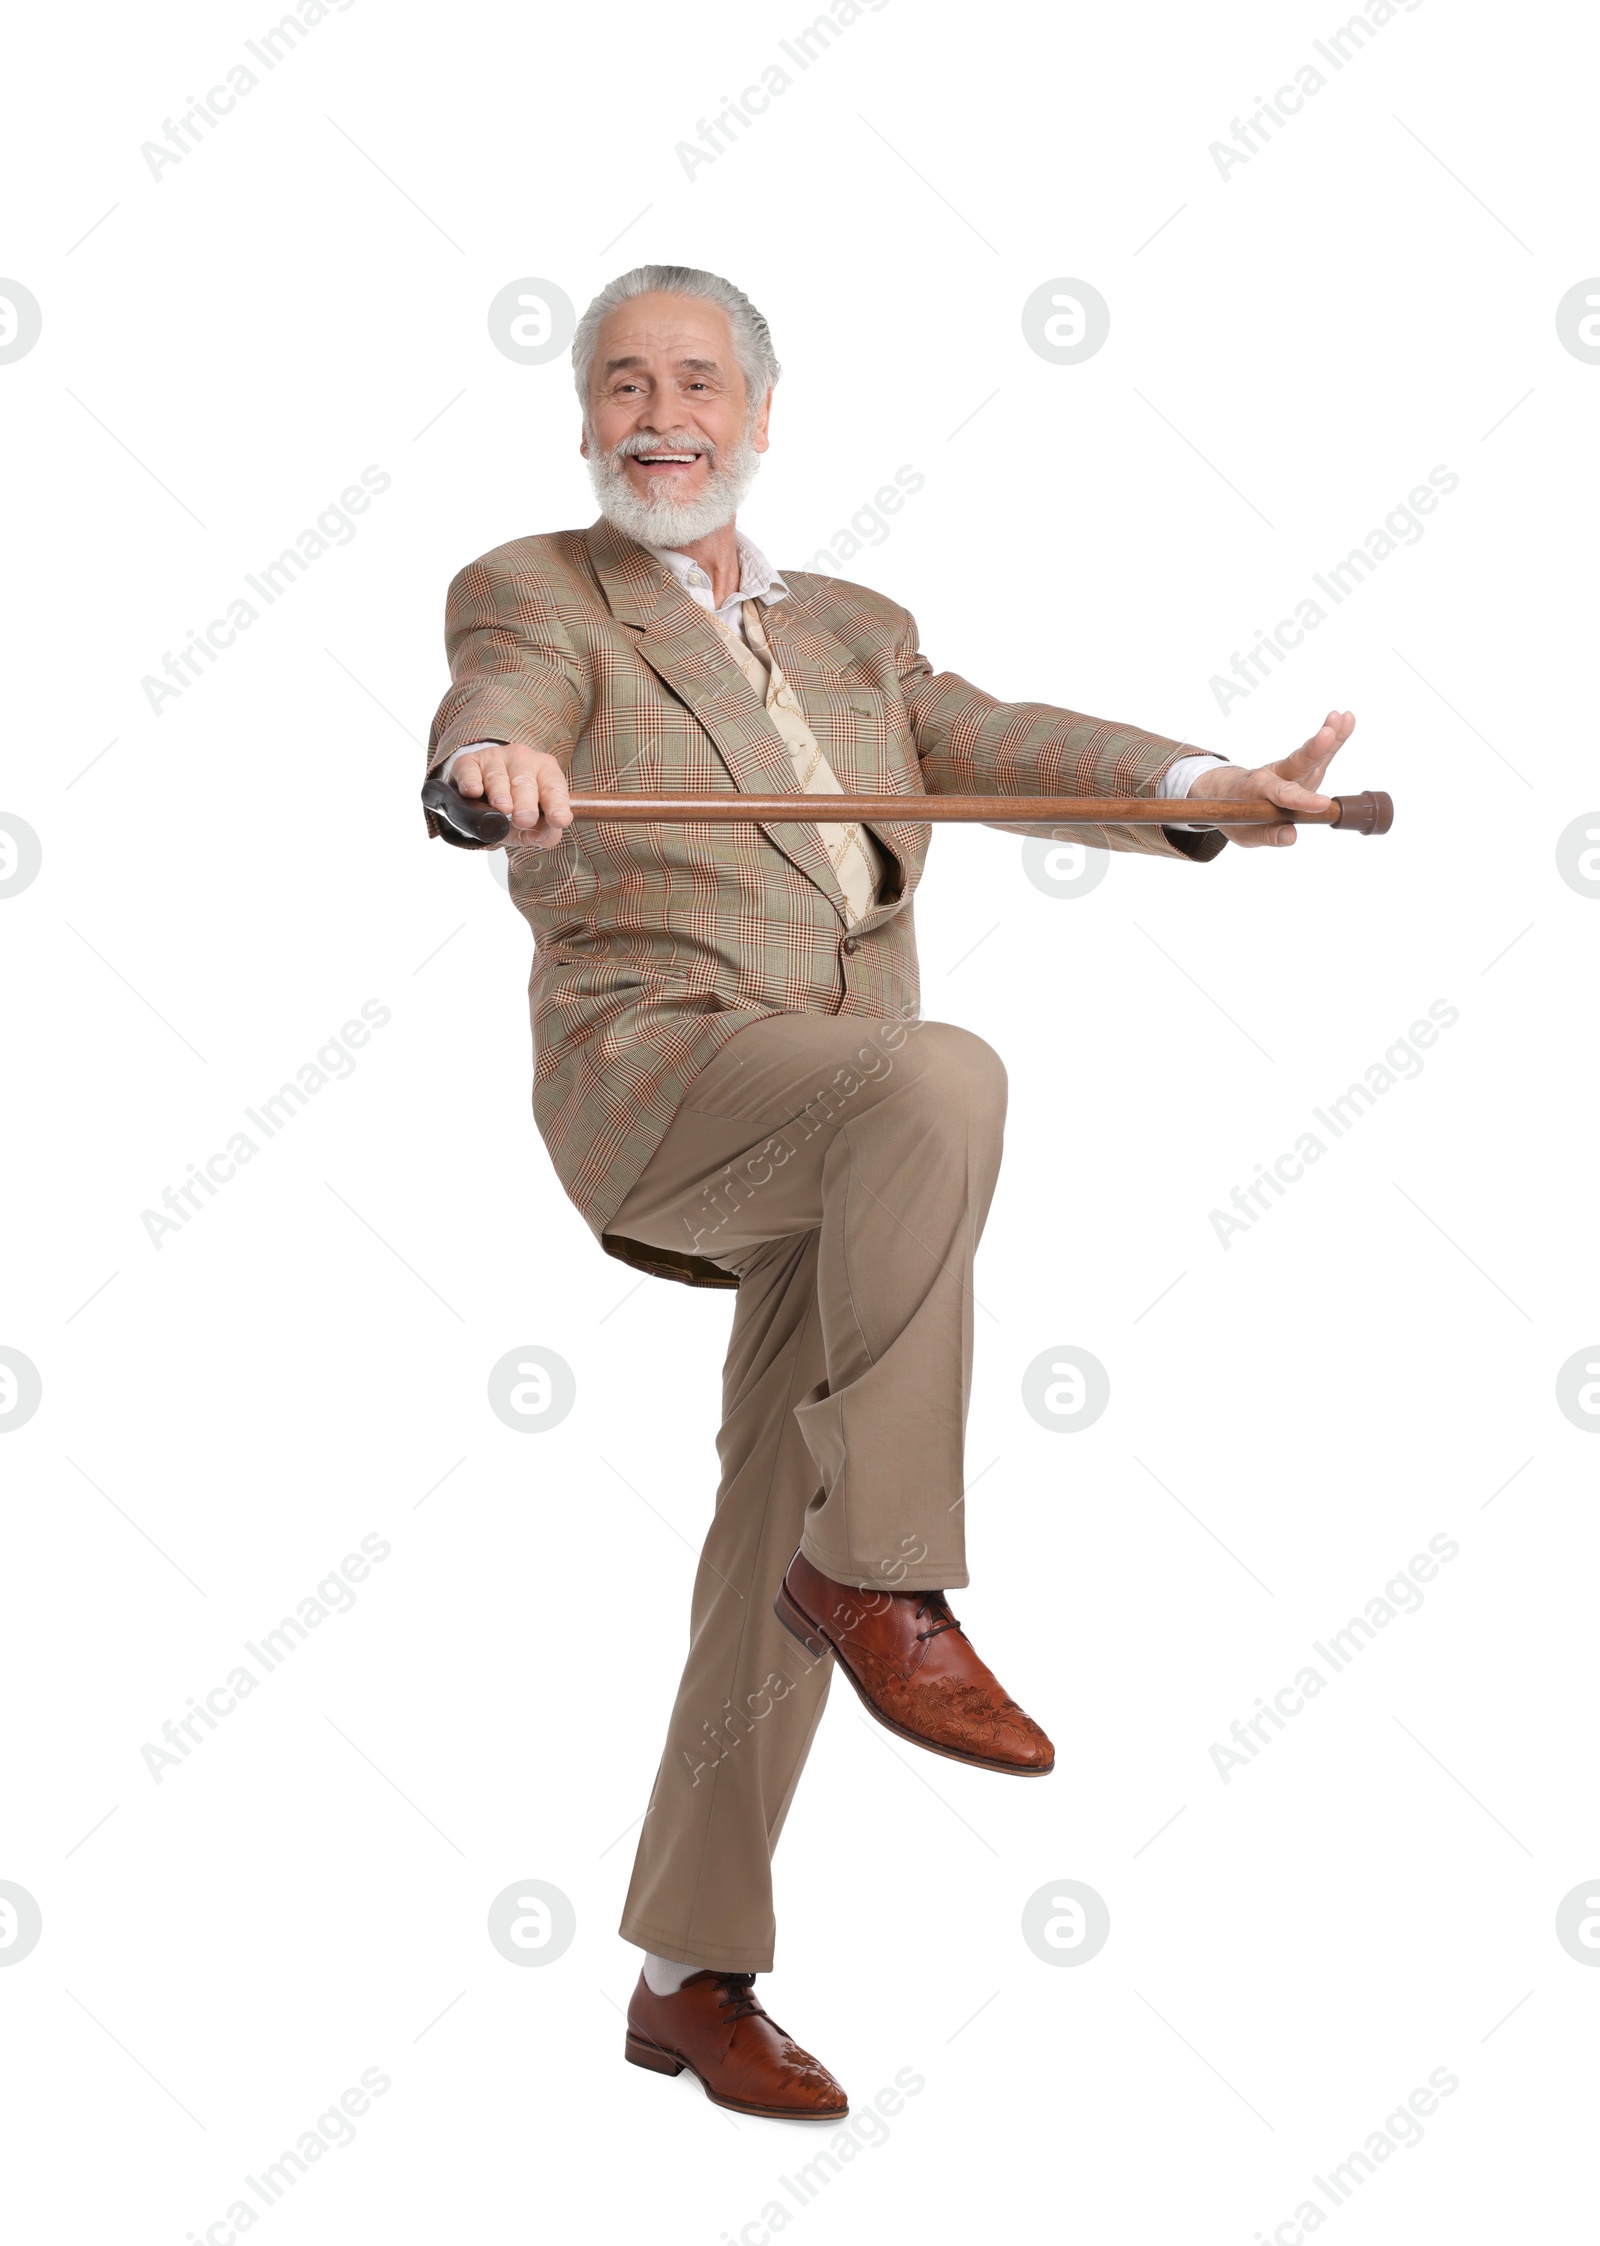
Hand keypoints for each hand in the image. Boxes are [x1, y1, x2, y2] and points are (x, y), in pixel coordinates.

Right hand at [450, 742, 572, 849]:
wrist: (481, 798)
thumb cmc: (515, 810)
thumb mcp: (533, 825)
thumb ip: (545, 833)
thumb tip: (544, 835)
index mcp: (545, 772)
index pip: (554, 787)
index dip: (557, 804)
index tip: (559, 821)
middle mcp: (522, 760)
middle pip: (525, 782)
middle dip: (526, 802)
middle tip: (524, 820)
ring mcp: (495, 758)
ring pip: (497, 777)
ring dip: (500, 793)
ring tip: (503, 809)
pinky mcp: (469, 762)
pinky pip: (470, 771)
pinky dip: (471, 781)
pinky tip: (474, 791)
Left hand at [1187, 710, 1355, 848]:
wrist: (1229, 794)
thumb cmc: (1237, 816)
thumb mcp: (1245, 834)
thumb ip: (1268, 835)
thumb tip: (1291, 836)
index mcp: (1259, 791)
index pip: (1283, 795)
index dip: (1302, 800)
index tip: (1323, 803)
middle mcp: (1276, 775)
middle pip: (1297, 763)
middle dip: (1314, 750)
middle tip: (1327, 734)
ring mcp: (1291, 770)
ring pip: (1311, 753)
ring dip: (1329, 736)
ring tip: (1342, 717)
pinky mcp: (1303, 768)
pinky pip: (1320, 753)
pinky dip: (1334, 736)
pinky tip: (1348, 719)